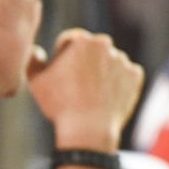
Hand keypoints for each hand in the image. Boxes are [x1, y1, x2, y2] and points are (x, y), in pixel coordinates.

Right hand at [27, 29, 142, 149]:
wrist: (89, 129)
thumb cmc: (60, 104)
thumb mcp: (36, 81)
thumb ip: (33, 59)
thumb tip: (35, 50)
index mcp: (80, 40)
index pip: (69, 40)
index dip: (61, 57)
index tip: (61, 74)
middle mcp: (104, 44)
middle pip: (90, 49)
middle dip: (83, 61)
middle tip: (75, 85)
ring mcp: (122, 59)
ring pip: (108, 62)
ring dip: (100, 72)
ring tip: (90, 95)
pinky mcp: (135, 75)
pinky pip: (123, 75)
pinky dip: (116, 83)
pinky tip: (104, 98)